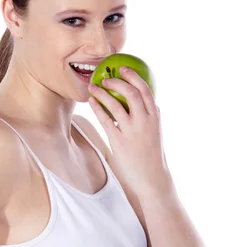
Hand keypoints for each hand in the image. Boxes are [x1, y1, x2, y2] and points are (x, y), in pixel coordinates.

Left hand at [88, 66, 170, 198]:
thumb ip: (149, 117)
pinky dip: (97, 107)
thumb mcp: (155, 132)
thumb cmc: (152, 155)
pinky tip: (92, 102)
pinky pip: (105, 119)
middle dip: (117, 81)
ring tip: (94, 88)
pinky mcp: (119, 141)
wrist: (152, 178)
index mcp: (155, 117)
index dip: (133, 76)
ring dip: (103, 93)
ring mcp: (132, 131)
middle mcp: (145, 121)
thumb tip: (142, 104)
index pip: (145, 90)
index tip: (124, 69)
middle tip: (106, 78)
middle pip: (131, 92)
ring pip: (116, 104)